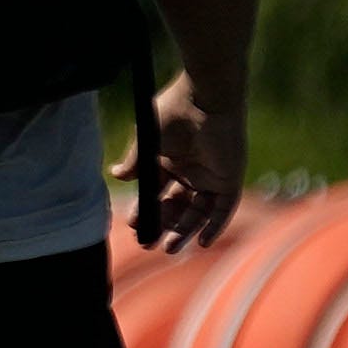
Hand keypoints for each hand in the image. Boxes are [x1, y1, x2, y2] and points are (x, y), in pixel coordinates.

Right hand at [131, 76, 244, 249]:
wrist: (205, 98)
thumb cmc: (173, 112)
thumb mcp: (147, 141)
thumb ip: (136, 161)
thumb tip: (117, 176)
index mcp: (169, 161)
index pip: (156, 194)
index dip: (145, 211)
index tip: (133, 224)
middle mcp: (191, 171)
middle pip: (176, 207)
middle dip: (163, 226)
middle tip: (149, 244)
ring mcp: (211, 176)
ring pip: (198, 212)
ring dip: (185, 231)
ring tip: (169, 249)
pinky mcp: (230, 178)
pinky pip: (224, 208)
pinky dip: (215, 226)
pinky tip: (202, 242)